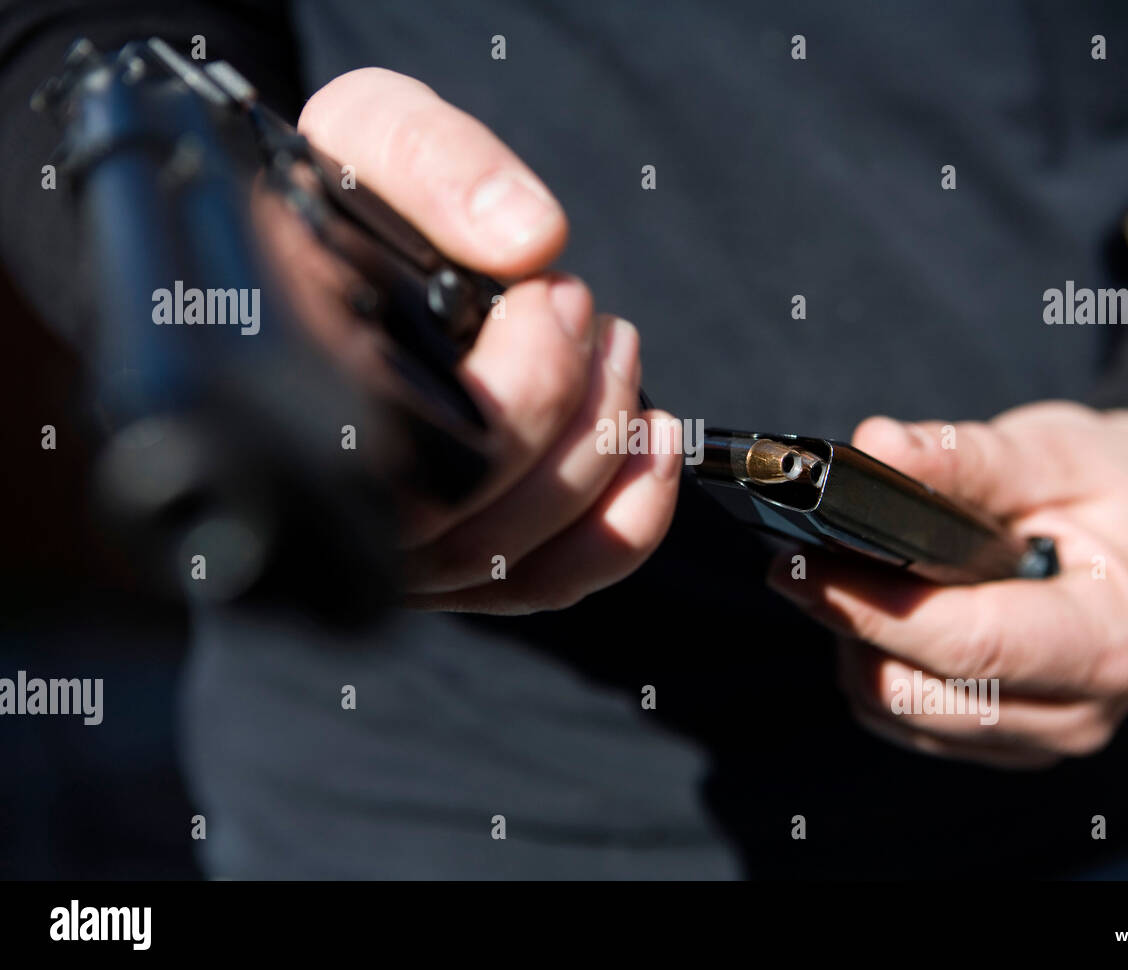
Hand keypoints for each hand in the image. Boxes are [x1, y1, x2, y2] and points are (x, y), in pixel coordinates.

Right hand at [296, 69, 680, 612]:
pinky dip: (625, 527)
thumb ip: (431, 158)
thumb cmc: (339, 196)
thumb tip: (530, 241)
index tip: (553, 294)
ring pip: (519, 560)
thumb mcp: (365, 130)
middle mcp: (338, 504)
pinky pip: (546, 585)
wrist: (324, 241)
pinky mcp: (451, 567)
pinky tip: (651, 446)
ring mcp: (394, 549)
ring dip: (605, 451)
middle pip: (483, 522)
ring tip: (617, 350)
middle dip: (576, 409)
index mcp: (296, 405)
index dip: (524, 392)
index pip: (424, 464)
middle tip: (586, 309)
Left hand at [767, 401, 1127, 767]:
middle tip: (801, 563)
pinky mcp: (1000, 743)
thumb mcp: (1054, 452)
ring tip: (848, 578)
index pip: (972, 645)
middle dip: (851, 628)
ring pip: (900, 716)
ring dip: (857, 650)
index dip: (877, 610)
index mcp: (1111, 641)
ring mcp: (1038, 738)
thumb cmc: (1103, 489)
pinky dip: (876, 668)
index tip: (803, 568)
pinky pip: (904, 724)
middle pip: (922, 695)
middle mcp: (1080, 711)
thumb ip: (965, 457)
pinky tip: (880, 612)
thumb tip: (875, 446)